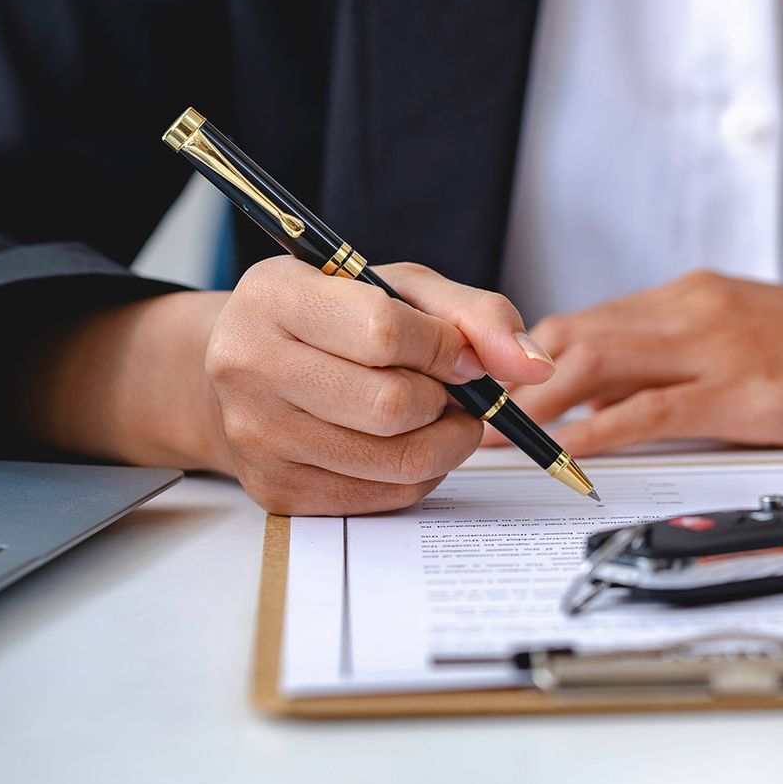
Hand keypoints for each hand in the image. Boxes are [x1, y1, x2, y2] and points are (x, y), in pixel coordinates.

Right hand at [23, 260, 555, 514]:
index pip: (384, 333)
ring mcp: (257, 435)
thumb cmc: (334, 319)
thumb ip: (475, 314)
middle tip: (451, 388)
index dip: (446, 347)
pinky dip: (421, 472)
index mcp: (275, 296)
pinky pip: (386, 495)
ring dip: (446, 440)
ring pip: (398, 460)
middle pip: (394, 405)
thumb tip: (533, 364)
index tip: (460, 353)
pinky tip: (407, 440)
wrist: (248, 369)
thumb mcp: (402, 288)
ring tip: (438, 413)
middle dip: (448, 400)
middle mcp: (249, 365)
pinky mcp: (276, 490)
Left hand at [491, 272, 782, 456]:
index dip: (522, 357)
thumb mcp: (760, 340)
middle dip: (506, 376)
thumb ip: (693, 361)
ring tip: (483, 438)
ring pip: (596, 362)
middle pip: (570, 334)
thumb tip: (629, 402)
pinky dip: (596, 430)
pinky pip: (653, 409)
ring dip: (530, 403)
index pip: (584, 321)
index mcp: (695, 295)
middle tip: (457, 417)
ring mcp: (721, 348)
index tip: (481, 392)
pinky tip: (561, 452)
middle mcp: (696, 309)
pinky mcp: (749, 393)